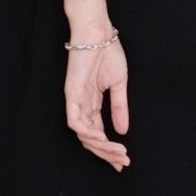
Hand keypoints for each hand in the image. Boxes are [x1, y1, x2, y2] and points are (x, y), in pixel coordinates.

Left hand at [65, 30, 129, 171]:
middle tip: (122, 162)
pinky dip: (87, 133)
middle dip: (107, 153)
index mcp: (93, 103)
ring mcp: (76, 101)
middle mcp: (82, 106)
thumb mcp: (119, 85)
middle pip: (91, 139)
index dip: (109, 150)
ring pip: (83, 134)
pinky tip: (102, 139)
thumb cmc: (108, 53)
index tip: (122, 162)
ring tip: (117, 152)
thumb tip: (123, 131)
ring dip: (100, 146)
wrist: (99, 34)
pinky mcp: (71, 95)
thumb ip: (119, 108)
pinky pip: (75, 121)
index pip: (99, 133)